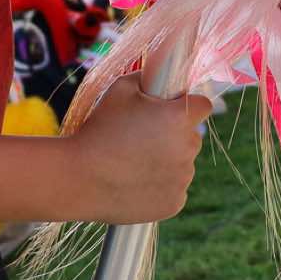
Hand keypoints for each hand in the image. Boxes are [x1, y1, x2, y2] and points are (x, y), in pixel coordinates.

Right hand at [61, 75, 213, 222]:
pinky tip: (135, 183)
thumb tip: (161, 75)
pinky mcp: (175, 204)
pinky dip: (160, 187)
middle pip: (192, 137)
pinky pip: (174, 189)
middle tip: (142, 139)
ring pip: (183, 165)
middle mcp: (189, 148)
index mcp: (180, 117)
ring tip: (132, 163)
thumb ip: (147, 78)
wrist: (78, 179)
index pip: (203, 106)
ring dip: (167, 162)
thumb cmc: (98, 130)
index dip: (186, 106)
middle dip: (173, 135)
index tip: (171, 111)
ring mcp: (183, 179)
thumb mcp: (120, 89)